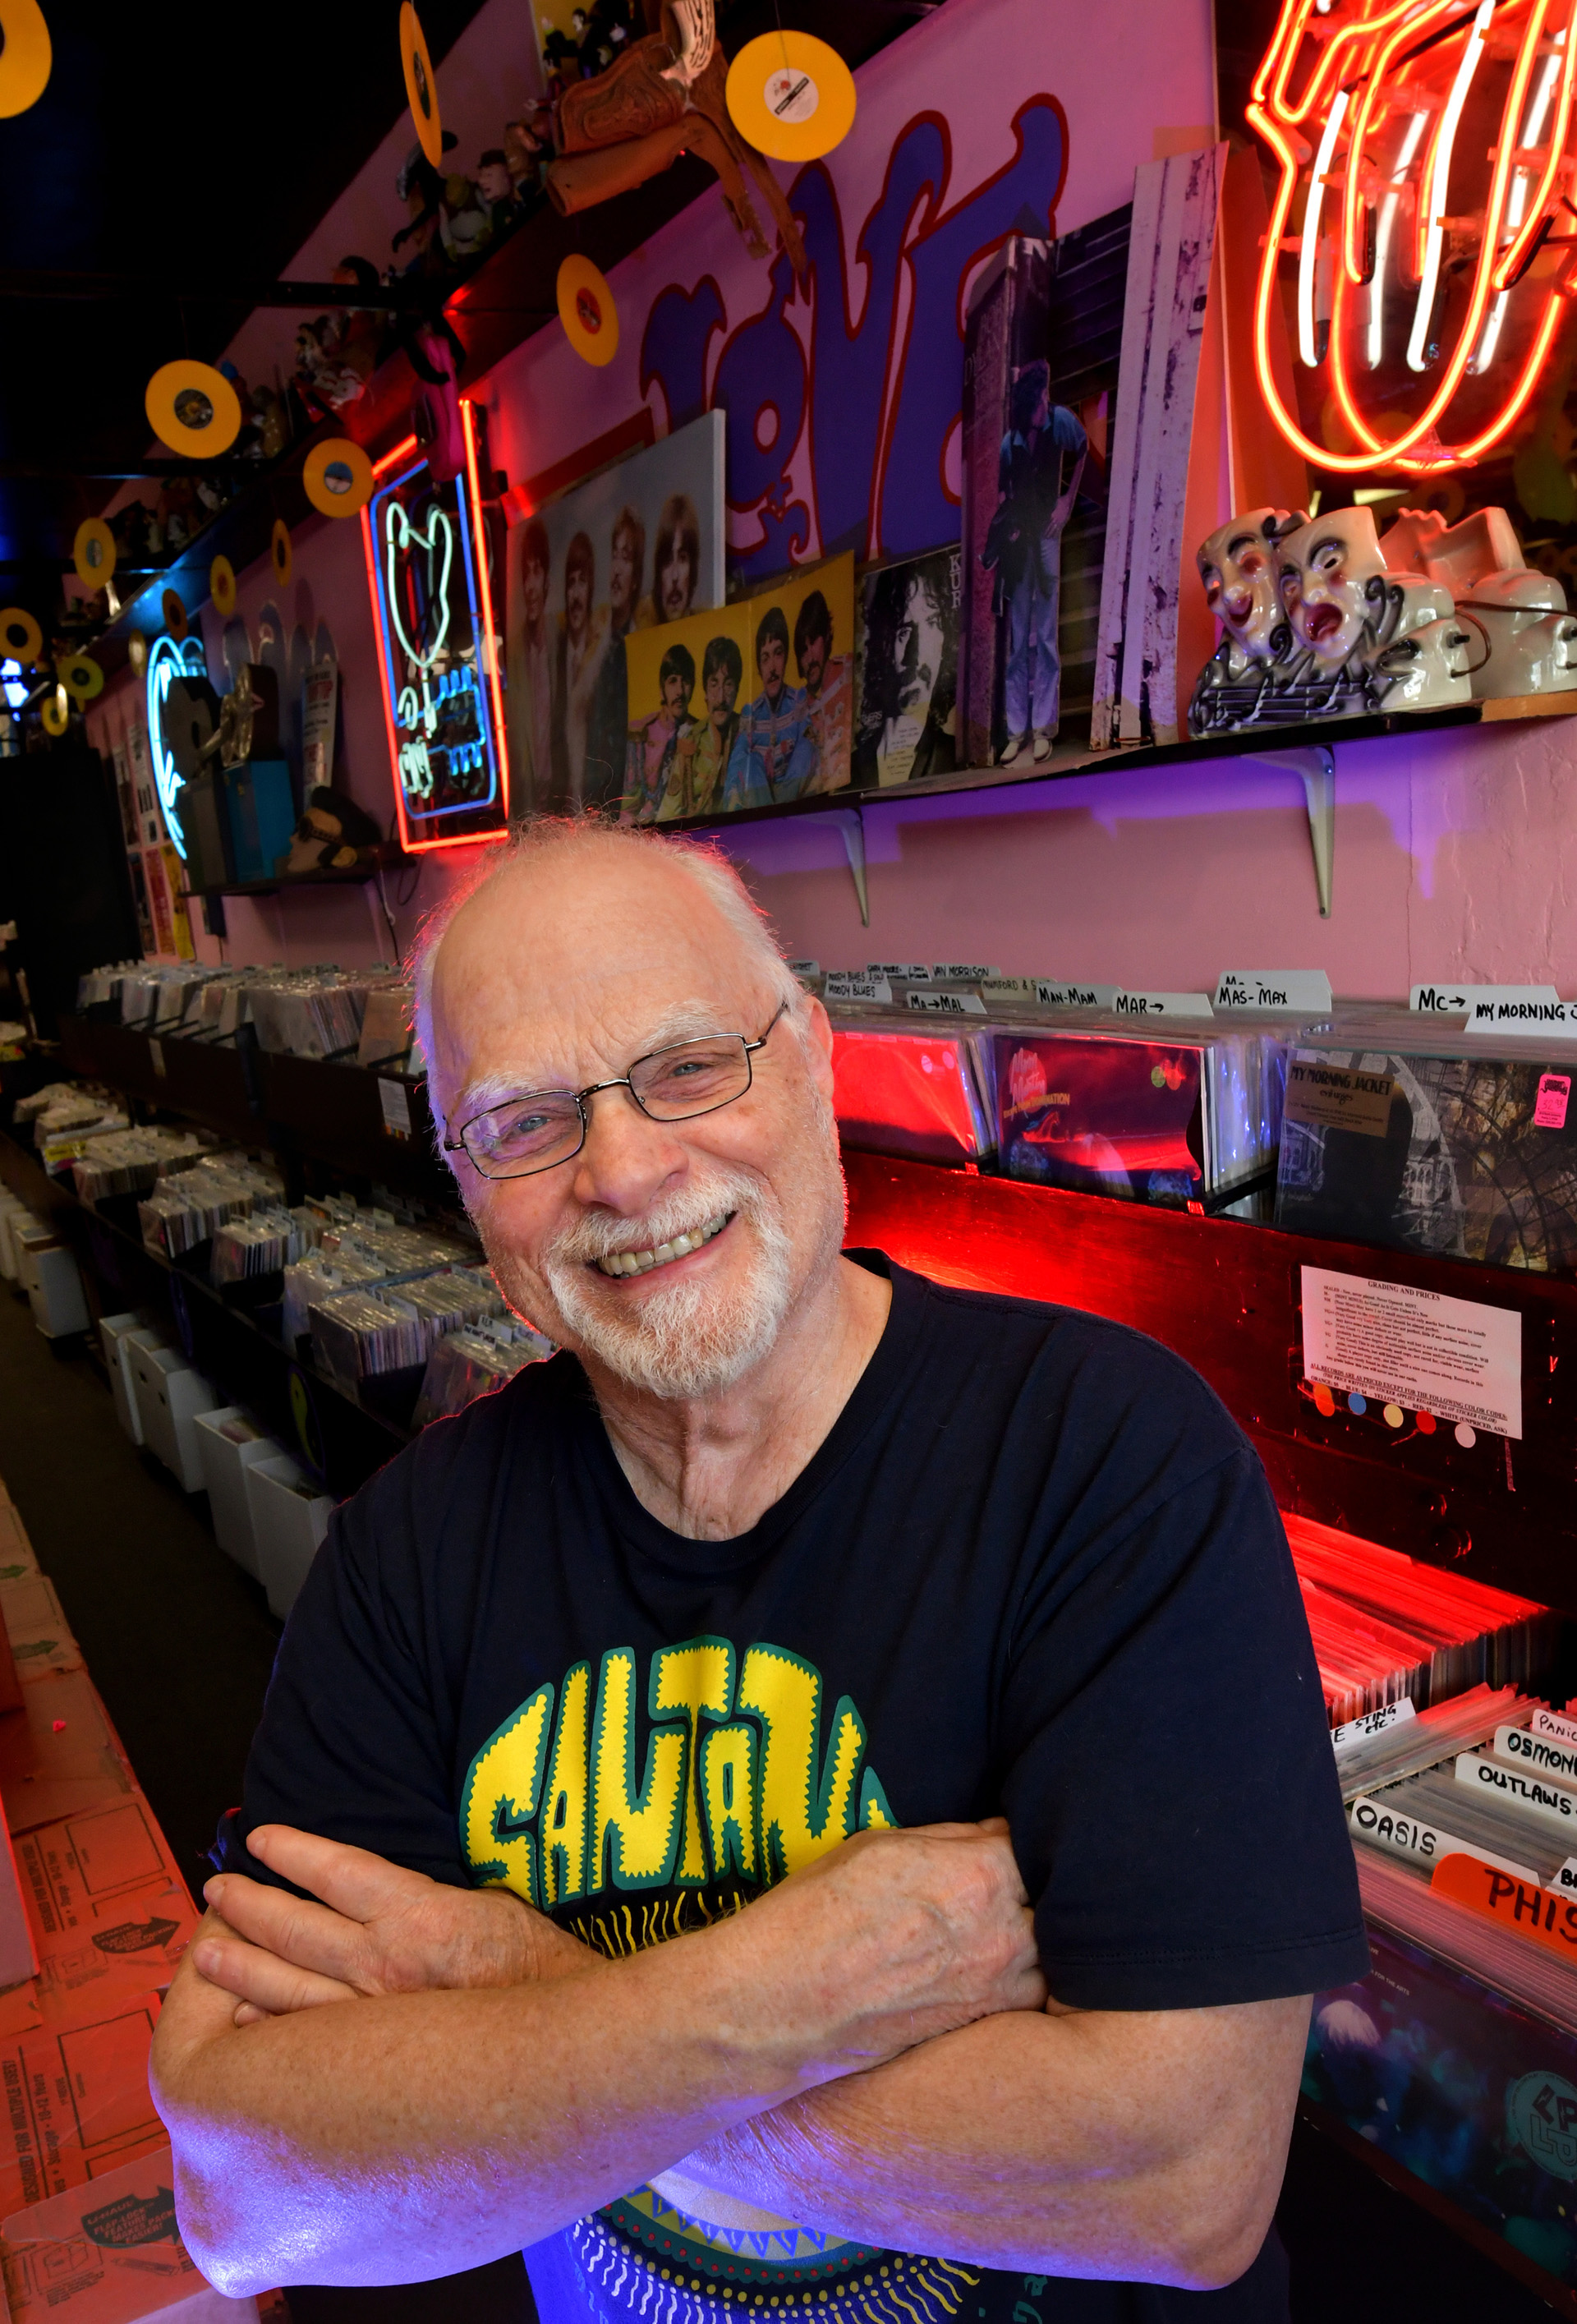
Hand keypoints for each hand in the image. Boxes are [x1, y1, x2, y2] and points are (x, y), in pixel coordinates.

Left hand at [195, 1826, 592, 2027]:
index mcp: (419, 1913)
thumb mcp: (491, 1911)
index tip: (260, 1838)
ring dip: (240, 1967)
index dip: (293, 1851)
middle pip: (295, 1928)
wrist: (578, 2053)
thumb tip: (382, 1899)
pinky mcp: (375, 2070)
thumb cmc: (547, 1977)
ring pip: (287, 1989)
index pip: (337, 1871)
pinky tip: (239, 2024)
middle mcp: (385, 1966)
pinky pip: (306, 2046)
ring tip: (207, 1953)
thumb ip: (430, 1906)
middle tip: (215, 1890)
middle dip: (248, 1908)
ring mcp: (373, 2024)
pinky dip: (266, 2032)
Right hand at [710, 1817, 1045, 2082]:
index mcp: (979, 1875)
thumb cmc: (815, 1916)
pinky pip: (1029, 1995)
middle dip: (1039, 1886)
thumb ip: (950, 1840)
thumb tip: (991, 1836)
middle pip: (1056, 1900)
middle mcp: (1002, 1935)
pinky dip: (1022, 1978)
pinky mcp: (981, 2027)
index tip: (1007, 1840)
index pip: (1036, 1844)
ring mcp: (997, 1988)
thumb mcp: (877, 1847)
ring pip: (1052, 1953)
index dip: (1021, 1838)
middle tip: (1011, 1879)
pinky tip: (990, 1965)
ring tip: (1003, 1924)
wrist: (779, 2006)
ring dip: (1038, 1936)